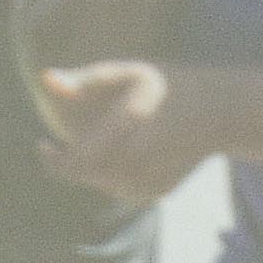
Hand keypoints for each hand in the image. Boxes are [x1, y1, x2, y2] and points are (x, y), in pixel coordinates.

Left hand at [32, 60, 200, 208]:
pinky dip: (113, 176)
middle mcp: (141, 156)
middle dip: (72, 162)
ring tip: (103, 142)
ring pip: (103, 185)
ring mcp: (152, 178)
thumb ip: (86, 79)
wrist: (218, 111)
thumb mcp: (128, 72)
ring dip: (92, 169)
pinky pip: (123, 190)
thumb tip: (45, 78)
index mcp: (130, 124)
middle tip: (66, 143)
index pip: (77, 161)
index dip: (54, 159)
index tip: (43, 144)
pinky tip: (124, 154)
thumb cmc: (166, 85)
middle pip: (87, 175)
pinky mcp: (160, 190)